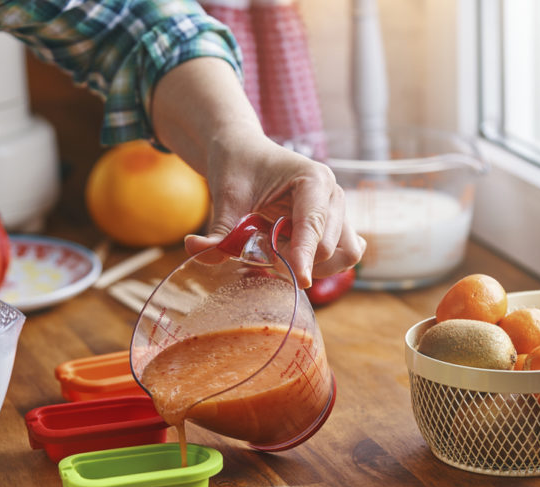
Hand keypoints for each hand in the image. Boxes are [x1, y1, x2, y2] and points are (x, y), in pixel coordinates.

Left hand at [150, 57, 365, 288]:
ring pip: (345, 254)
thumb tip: (194, 249)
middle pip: (330, 246)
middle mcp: (333, 194)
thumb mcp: (225, 197)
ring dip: (315, 265)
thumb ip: (217, 230)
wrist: (243, 152)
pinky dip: (323, 264)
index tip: (298, 280)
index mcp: (313, 179)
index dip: (305, 256)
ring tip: (281, 255)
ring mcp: (337, 210)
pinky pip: (344, 254)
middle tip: (266, 258)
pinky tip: (295, 255)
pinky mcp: (336, 224)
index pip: (314, 226)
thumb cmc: (238, 167)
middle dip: (300, 261)